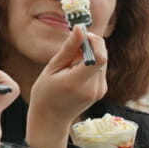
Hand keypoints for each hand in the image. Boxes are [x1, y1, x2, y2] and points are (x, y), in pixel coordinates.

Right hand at [26, 28, 109, 147]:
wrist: (51, 119)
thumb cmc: (46, 93)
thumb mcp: (52, 68)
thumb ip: (69, 49)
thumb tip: (80, 28)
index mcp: (78, 83)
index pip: (99, 58)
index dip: (94, 41)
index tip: (82, 35)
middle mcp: (93, 88)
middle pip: (102, 56)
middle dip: (90, 46)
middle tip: (72, 48)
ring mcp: (99, 91)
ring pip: (102, 61)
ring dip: (90, 55)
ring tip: (71, 64)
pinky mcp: (102, 90)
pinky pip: (100, 69)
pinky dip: (91, 64)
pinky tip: (76, 71)